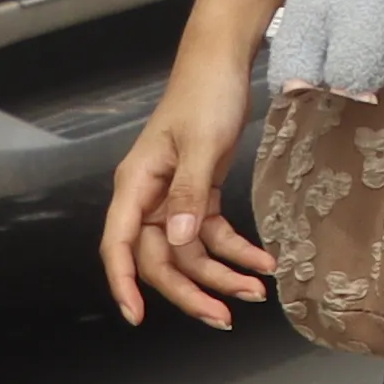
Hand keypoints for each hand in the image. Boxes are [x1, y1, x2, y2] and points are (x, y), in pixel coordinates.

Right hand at [101, 60, 275, 331]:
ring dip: (222, 273)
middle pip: (161, 258)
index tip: (137, 315)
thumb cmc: (205, 97)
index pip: (120, 245)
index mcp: (135, 187)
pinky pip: (212, 233)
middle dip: (191, 289)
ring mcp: (173, 199)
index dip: (124, 282)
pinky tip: (263, 261)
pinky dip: (237, 249)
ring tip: (257, 291)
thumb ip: (190, 194)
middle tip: (223, 317)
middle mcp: (149, 198)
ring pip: (189, 251)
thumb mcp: (202, 144)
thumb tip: (177, 239)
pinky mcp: (199, 194)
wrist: (223, 67)